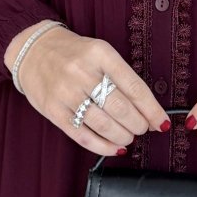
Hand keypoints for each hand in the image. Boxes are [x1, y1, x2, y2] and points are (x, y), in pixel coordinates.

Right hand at [10, 26, 170, 155]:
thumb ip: (122, 78)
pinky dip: (102, 146)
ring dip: (123, 136)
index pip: (133, 86)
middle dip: (138, 124)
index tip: (162, 122)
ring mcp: (66, 92)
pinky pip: (82, 135)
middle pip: (120, 107)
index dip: (151, 109)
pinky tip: (114, 147)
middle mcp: (82, 72)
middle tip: (143, 128)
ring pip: (103, 124)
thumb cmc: (74, 54)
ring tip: (128, 136)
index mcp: (100, 53)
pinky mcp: (53, 110)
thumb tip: (148, 110)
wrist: (34, 49)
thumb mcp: (100, 53)